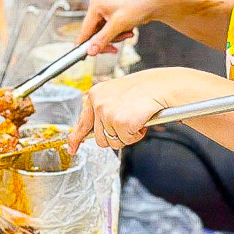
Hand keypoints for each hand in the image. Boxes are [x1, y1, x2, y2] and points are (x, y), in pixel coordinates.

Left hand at [68, 68, 185, 152]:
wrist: (161, 86)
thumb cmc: (145, 90)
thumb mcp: (116, 95)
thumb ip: (103, 110)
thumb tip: (92, 130)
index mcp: (96, 94)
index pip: (82, 122)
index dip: (76, 138)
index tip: (72, 147)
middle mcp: (98, 103)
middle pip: (99, 138)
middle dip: (114, 137)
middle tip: (128, 125)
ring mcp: (108, 113)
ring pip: (112, 142)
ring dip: (126, 136)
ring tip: (135, 120)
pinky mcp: (120, 122)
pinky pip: (126, 140)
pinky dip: (136, 135)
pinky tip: (141, 121)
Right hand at [75, 0, 162, 55]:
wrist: (155, 2)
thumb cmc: (138, 7)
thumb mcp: (118, 25)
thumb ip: (102, 39)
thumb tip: (90, 51)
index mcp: (95, 5)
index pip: (85, 30)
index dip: (86, 44)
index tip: (86, 57)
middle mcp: (98, 6)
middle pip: (94, 33)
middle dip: (107, 40)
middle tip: (115, 49)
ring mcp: (105, 10)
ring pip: (103, 33)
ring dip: (115, 37)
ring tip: (128, 34)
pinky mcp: (112, 14)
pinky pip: (110, 30)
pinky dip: (119, 33)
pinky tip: (128, 30)